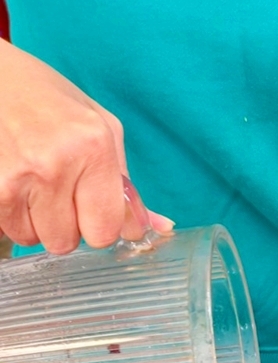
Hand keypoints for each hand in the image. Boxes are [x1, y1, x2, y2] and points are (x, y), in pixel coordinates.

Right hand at [0, 42, 172, 253]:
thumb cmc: (56, 105)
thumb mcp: (105, 133)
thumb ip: (129, 187)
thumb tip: (162, 229)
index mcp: (94, 149)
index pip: (106, 229)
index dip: (103, 226)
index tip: (96, 210)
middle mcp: (57, 165)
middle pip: (71, 242)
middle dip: (73, 228)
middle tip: (66, 196)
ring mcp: (20, 177)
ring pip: (41, 241)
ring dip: (44, 225)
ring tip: (42, 189)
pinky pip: (14, 231)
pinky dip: (20, 220)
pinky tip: (23, 189)